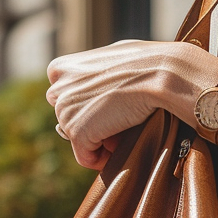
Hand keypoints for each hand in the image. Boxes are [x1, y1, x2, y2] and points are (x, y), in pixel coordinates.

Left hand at [46, 39, 217, 168]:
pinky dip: (104, 158)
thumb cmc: (146, 63)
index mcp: (61, 68)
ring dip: (102, 138)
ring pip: (79, 138)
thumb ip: (97, 74)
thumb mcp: (113, 59)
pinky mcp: (77, 132)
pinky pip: (87, 157)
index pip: (67, 98)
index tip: (112, 109)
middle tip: (121, 120)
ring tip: (126, 127)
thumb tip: (102, 87)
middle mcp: (56, 89)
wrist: (161, 73)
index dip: (90, 107)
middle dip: (93, 123)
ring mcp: (64, 112)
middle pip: (70, 119)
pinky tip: (123, 143)